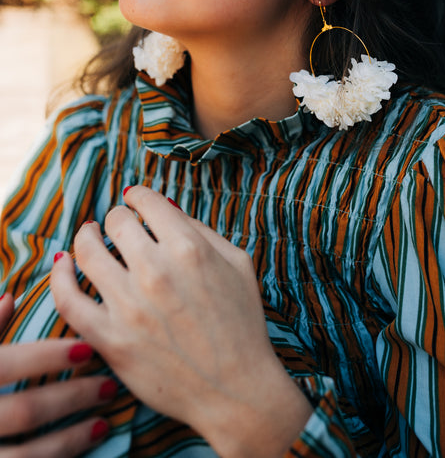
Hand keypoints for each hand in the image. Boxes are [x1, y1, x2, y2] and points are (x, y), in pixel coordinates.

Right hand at [0, 292, 112, 456]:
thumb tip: (9, 296)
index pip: (7, 365)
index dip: (46, 357)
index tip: (87, 348)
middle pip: (25, 411)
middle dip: (71, 398)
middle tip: (109, 386)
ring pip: (28, 454)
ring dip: (71, 438)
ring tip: (103, 423)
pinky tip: (84, 448)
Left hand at [51, 187, 311, 457]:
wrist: (236, 390)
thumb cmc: (241, 323)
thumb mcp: (237, 263)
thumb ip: (201, 229)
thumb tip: (165, 207)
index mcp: (189, 248)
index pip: (147, 201)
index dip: (138, 196)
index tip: (135, 200)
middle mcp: (156, 271)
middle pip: (116, 222)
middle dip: (117, 218)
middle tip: (119, 226)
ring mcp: (129, 306)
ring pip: (86, 252)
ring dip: (85, 238)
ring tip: (88, 237)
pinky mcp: (110, 339)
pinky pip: (68, 298)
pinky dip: (59, 275)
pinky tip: (63, 264)